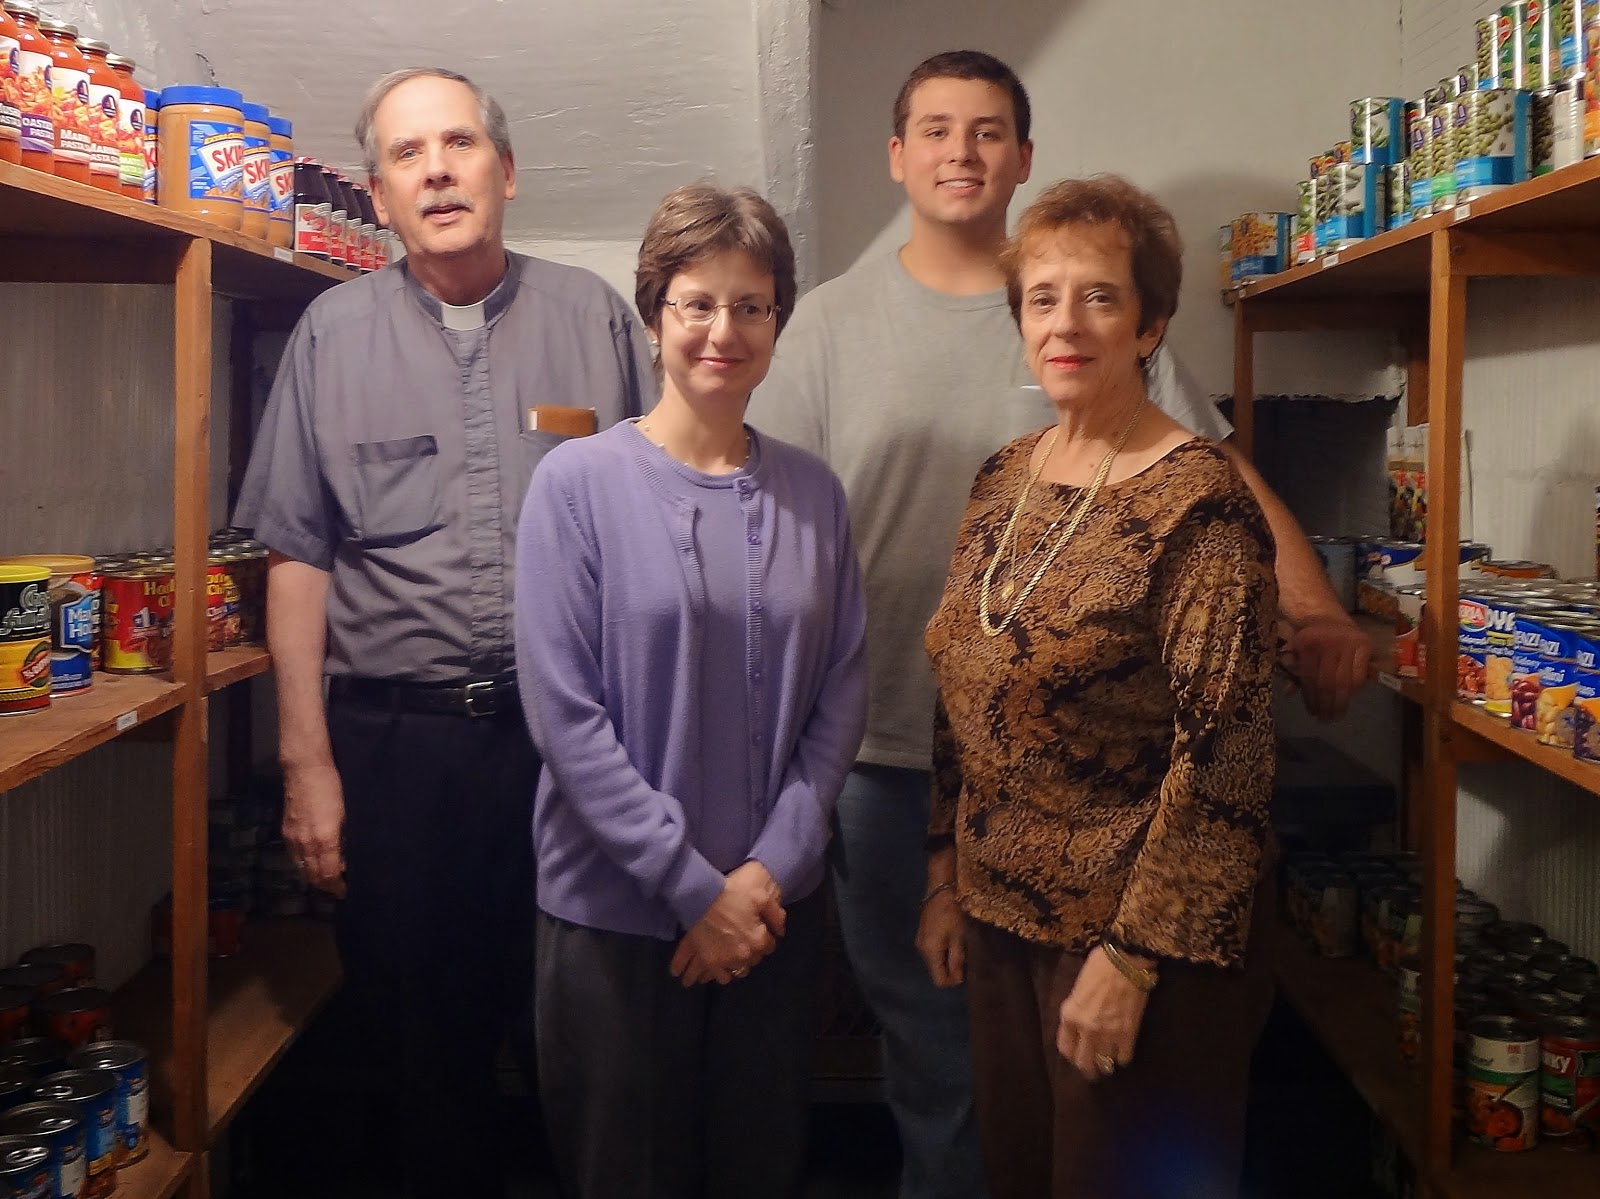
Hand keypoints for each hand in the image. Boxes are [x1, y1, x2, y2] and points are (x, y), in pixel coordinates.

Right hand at [281, 760, 346, 896]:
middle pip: (314, 875)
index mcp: (325, 840)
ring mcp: (294, 839)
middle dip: (326, 885)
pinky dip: (303, 865)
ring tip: (326, 878)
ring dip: (314, 877)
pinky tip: (312, 862)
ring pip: (302, 868)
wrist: (305, 769)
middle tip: (338, 888)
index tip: (345, 891)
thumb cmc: (332, 788)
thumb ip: (345, 839)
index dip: (337, 886)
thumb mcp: (347, 814)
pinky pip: (294, 857)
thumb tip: (347, 857)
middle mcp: (306, 844)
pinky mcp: (286, 832)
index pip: (329, 873)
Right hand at [669, 862, 781, 986]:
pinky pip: (719, 976)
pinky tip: (720, 967)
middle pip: (754, 960)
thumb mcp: (761, 896)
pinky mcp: (709, 962)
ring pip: (738, 971)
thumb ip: (776, 914)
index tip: (759, 930)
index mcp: (758, 940)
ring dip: (737, 965)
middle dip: (752, 951)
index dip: (764, 937)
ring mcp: (726, 961)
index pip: (769, 946)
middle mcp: (744, 955)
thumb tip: (780, 931)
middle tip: (744, 940)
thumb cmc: (732, 893)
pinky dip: (720, 973)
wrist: (701, 898)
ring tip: (732, 957)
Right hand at [916, 890, 965, 986]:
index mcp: (930, 952)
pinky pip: (933, 951)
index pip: (939, 980)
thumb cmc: (953, 913)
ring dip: (948, 959)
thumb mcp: (960, 937)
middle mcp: (922, 950)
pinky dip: (943, 951)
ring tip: (962, 947)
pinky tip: (953, 940)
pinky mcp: (923, 933)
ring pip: (935, 961)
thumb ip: (957, 960)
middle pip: (936, 971)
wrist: (941, 889)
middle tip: (967, 958)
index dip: (953, 980)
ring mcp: (921, 941)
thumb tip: (957, 979)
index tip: (966, 970)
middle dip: (951, 970)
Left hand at [1056, 947, 1150, 1080]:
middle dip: (1087, 1069)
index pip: (1065, 1047)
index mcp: (1070, 1015)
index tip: (1076, 1056)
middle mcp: (1086, 1029)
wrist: (1125, 961)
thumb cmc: (1098, 966)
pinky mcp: (1128, 1034)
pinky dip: (1122, 1057)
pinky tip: (1122, 1052)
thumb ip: (1076, 1010)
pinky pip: (1124, 1058)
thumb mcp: (1078, 989)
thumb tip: (1080, 1025)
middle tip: (1092, 1070)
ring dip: (1106, 1064)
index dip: (1071, 1054)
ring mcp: (1108, 1034)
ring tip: (1108, 1063)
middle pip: (1084, 1063)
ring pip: (1105, 1064)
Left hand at [1285, 614, 1369, 720]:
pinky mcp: (1364, 645)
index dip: (1311, 698)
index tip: (1312, 712)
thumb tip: (1289, 693)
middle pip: (1328, 682)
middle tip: (1325, 720)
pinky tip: (1349, 699)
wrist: (1326, 615)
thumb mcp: (1294, 650)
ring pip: (1345, 681)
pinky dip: (1354, 690)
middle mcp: (1328, 642)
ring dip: (1341, 702)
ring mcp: (1348, 643)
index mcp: (1306, 643)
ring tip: (1337, 716)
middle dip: (1326, 704)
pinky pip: (1360, 674)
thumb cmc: (1308, 638)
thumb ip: (1292, 671)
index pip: (1310, 678)